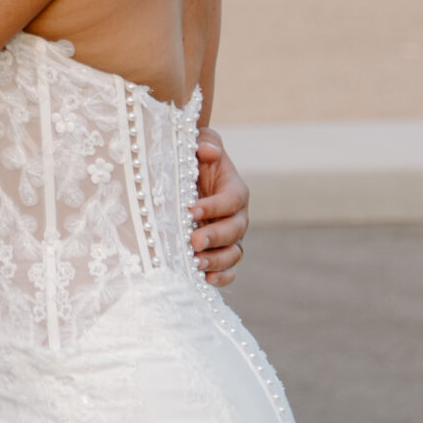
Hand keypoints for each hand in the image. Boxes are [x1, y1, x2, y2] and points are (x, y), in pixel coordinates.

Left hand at [192, 128, 249, 285]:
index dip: (214, 206)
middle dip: (215, 237)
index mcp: (234, 190)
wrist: (185, 176)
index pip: (231, 200)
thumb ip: (206, 143)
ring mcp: (230, 237)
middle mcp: (237, 216)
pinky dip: (221, 276)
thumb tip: (209, 152)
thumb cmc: (192, 158)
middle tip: (193, 242)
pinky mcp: (220, 252)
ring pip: (233, 253)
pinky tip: (206, 279)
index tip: (191, 210)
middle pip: (234, 230)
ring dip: (216, 261)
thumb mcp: (198, 143)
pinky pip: (228, 269)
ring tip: (196, 263)